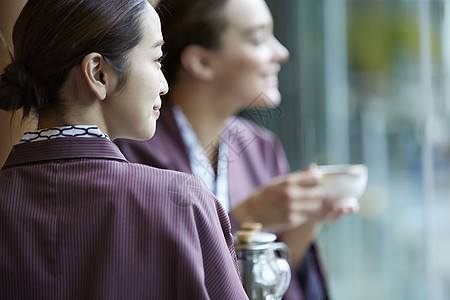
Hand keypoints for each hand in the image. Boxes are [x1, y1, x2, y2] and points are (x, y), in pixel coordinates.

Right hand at [230, 164, 358, 229]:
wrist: (250, 213)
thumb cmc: (264, 196)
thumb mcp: (278, 182)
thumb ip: (298, 177)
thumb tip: (315, 169)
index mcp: (288, 181)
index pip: (313, 178)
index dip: (323, 180)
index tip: (331, 181)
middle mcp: (291, 194)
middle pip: (320, 193)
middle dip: (332, 194)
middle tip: (346, 194)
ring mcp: (292, 208)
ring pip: (319, 207)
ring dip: (335, 207)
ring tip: (349, 206)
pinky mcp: (293, 220)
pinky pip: (313, 218)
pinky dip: (325, 216)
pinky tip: (335, 214)